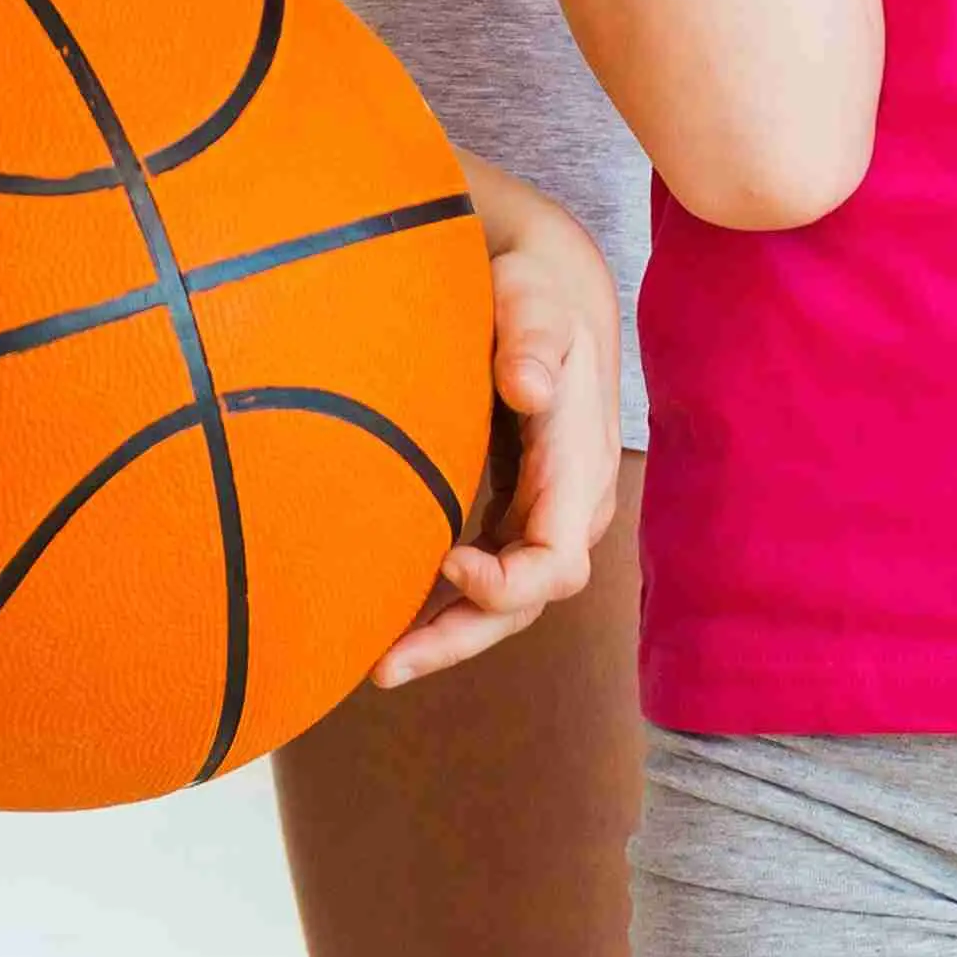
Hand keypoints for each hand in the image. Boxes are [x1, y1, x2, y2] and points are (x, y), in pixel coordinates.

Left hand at [375, 157, 613, 686]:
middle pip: (526, 601)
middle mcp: (569, 507)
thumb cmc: (536, 292)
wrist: (549, 290)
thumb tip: (529, 386)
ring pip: (503, 602)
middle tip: (385, 667)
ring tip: (376, 666)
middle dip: (461, 637)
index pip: (558, 558)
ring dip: (445, 636)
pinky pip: (485, 576)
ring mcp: (541, 515)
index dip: (507, 581)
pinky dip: (444, 605)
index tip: (448, 562)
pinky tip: (391, 621)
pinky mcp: (513, 512)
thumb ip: (533, 338)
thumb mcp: (535, 300)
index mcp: (579, 468)